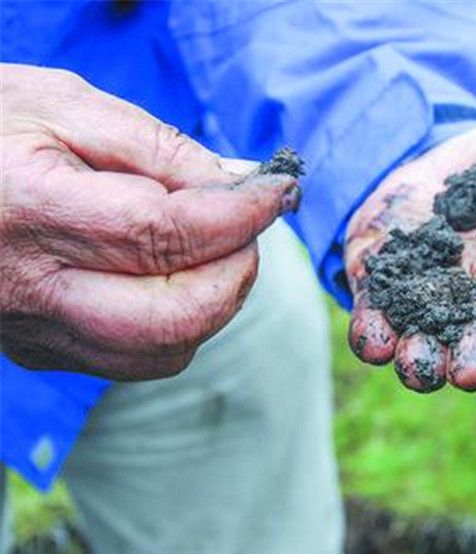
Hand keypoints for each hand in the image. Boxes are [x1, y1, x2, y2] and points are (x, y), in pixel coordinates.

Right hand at [0, 64, 299, 379]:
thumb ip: (160, 148)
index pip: (166, 234)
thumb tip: (240, 186)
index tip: (278, 193)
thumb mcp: (66, 106)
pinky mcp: (40, 350)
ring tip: (212, 248)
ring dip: (216, 302)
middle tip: (247, 229)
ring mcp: (33, 331)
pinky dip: (180, 323)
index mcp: (32, 212)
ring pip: (164, 351)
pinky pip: (137, 357)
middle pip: (173, 318)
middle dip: (237, 274)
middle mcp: (30, 289)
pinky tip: (172, 277)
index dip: (240, 215)